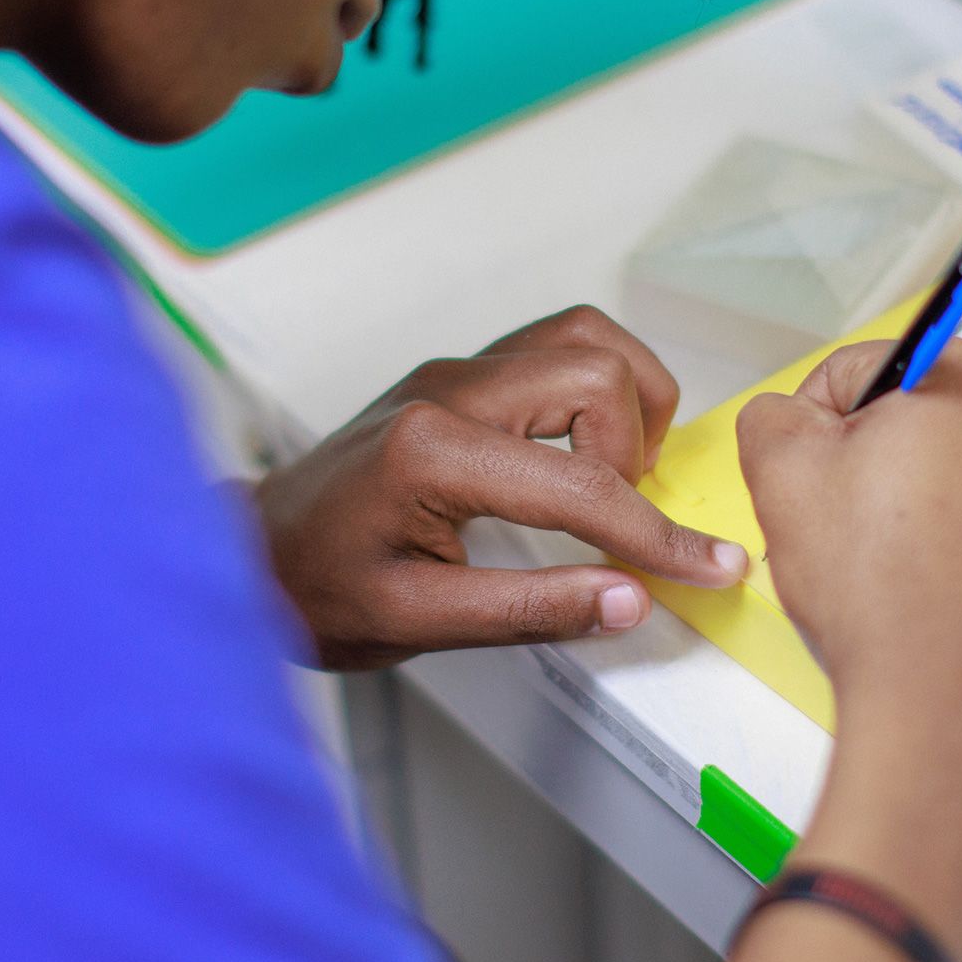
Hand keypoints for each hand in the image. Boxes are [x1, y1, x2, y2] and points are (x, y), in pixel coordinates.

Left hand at [256, 306, 749, 668]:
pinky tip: (582, 457)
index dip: (658, 535)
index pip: (580, 486)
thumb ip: (530, 610)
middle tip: (618, 524)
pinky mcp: (459, 377)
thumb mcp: (418, 624)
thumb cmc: (316, 590)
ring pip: (583, 338)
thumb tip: (631, 599)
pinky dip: (596, 391)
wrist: (250, 555)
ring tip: (610, 482)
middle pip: (596, 372)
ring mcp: (453, 373)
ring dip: (624, 405)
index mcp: (432, 453)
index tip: (711, 567)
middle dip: (634, 453)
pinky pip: (554, 349)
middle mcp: (448, 392)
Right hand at [736, 339, 961, 780]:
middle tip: (848, 535)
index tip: (809, 477)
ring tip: (897, 584)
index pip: (864, 370)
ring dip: (931, 518)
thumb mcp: (779, 474)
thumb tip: (794, 418)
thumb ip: (774, 416)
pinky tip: (944, 615)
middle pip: (926, 426)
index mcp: (960, 386)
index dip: (817, 422)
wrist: (954, 714)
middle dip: (880, 467)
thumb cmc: (874, 590)